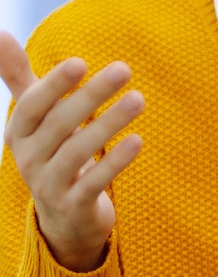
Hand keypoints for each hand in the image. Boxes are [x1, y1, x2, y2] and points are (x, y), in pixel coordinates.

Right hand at [0, 32, 144, 271]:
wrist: (63, 215)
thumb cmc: (51, 150)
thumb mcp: (34, 116)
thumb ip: (19, 76)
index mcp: (19, 133)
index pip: (32, 106)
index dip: (54, 85)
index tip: (81, 61)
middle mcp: (29, 158)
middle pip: (59, 124)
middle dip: (91, 95)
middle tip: (124, 68)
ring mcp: (49, 185)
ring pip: (77, 152)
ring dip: (109, 123)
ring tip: (139, 99)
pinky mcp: (74, 206)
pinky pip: (94, 182)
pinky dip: (115, 161)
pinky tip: (138, 140)